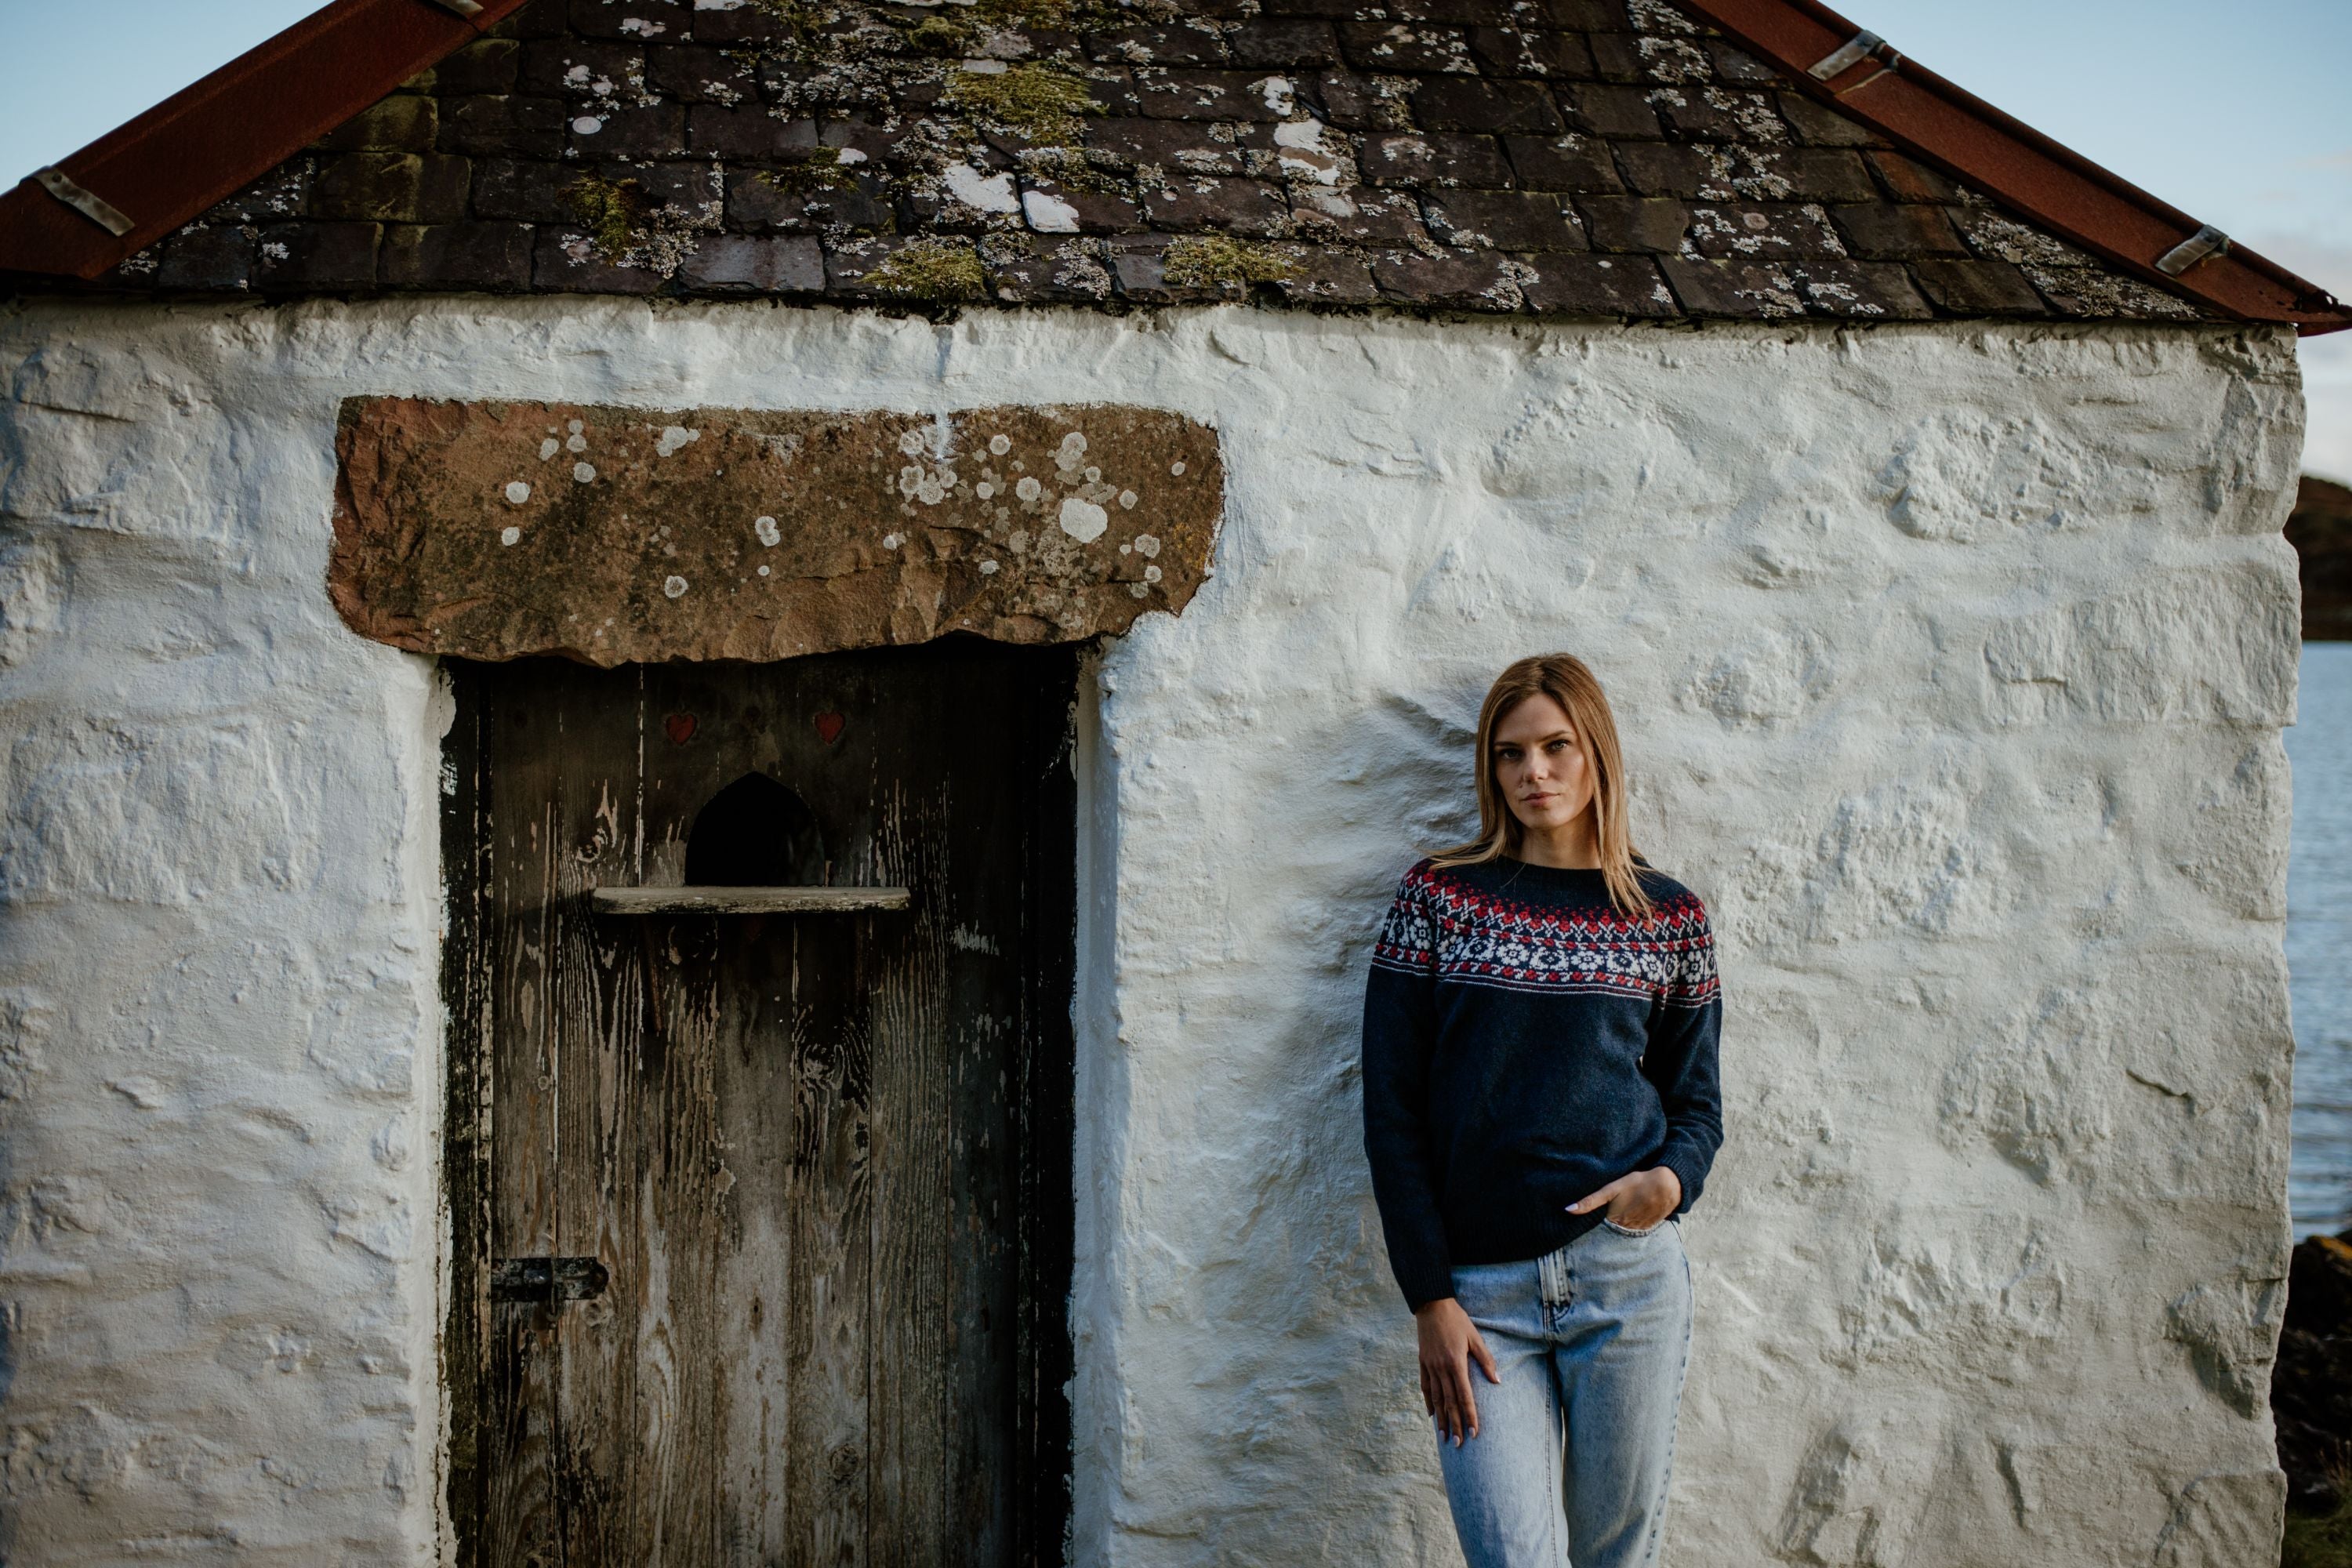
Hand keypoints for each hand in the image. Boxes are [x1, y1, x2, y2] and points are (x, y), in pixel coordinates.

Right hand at [1414, 1297, 1498, 1446]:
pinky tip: (1431, 1415)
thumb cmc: (1457, 1320)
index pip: (1465, 1396)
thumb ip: (1485, 1360)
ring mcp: (1430, 1367)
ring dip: (1441, 1419)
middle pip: (1450, 1403)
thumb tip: (1497, 1381)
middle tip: (1458, 1444)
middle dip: (1455, 1424)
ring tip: (1444, 1437)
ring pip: (1436, 1399)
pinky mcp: (1423, 1363)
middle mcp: (1441, 1368)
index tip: (1474, 1432)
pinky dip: (1429, 1403)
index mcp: (1456, 1363)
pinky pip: (1425, 1387)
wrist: (1431, 1305)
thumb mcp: (1475, 1337)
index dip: (1469, 1415)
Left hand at [1569, 1165, 1681, 1231]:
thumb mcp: (1611, 1189)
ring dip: (1618, 1229)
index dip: (1590, 1228)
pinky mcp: (1648, 1227)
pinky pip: (1636, 1231)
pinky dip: (1631, 1227)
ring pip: (1623, 1232)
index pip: (1597, 1229)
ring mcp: (1638, 1229)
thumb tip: (1568, 1210)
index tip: (1581, 1231)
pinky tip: (1629, 1220)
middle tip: (1596, 1227)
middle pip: (1610, 1232)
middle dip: (1603, 1230)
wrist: (1666, 1186)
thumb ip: (1590, 1201)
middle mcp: (1625, 1228)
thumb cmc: (1637, 1184)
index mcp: (1614, 1220)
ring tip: (1614, 1222)